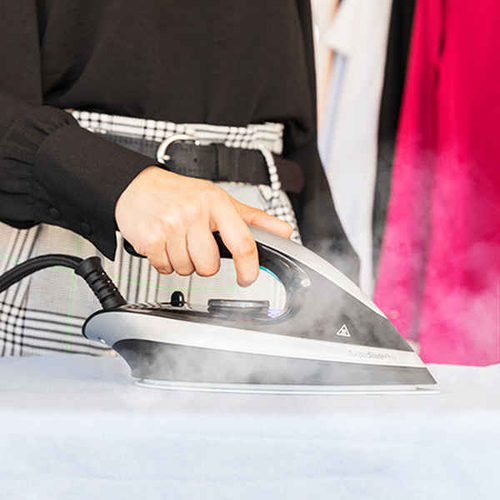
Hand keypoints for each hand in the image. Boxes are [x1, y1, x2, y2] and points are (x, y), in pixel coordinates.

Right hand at [115, 166, 292, 285]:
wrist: (138, 185)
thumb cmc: (182, 194)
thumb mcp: (221, 200)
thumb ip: (254, 219)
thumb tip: (284, 232)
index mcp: (217, 203)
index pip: (242, 243)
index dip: (249, 268)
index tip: (247, 278)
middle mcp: (194, 213)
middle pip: (210, 266)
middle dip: (203, 263)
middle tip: (196, 245)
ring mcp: (171, 225)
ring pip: (187, 270)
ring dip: (183, 262)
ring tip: (177, 241)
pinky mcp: (150, 238)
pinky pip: (165, 268)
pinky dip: (164, 262)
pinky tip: (163, 243)